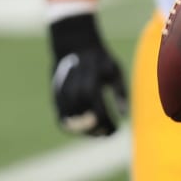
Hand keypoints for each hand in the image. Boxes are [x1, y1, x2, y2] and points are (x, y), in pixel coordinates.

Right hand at [48, 13, 126, 135]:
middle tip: (108, 133)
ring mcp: (61, 93)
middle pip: (83, 116)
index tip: (116, 130)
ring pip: (70, 120)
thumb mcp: (115, 72)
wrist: (74, 46)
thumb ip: (120, 93)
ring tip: (99, 133)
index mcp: (90, 80)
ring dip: (85, 131)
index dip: (106, 122)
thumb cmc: (100, 61)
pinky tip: (87, 130)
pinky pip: (61, 118)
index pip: (97, 108)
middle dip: (96, 128)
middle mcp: (73, 88)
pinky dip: (73, 128)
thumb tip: (125, 116)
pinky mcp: (55, 98)